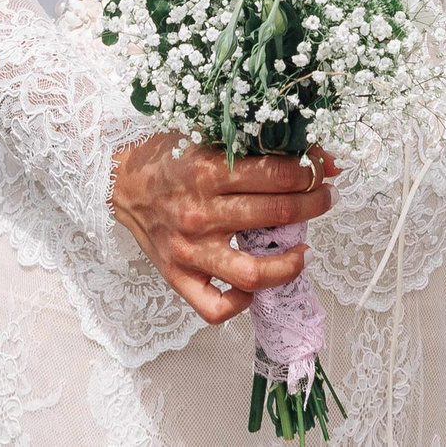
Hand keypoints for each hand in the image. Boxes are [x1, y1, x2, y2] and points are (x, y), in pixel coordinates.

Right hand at [111, 137, 337, 324]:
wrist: (121, 183)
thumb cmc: (171, 158)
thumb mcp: (212, 139)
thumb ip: (257, 147)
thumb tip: (317, 154)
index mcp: (208, 171)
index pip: (279, 174)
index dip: (312, 171)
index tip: (323, 169)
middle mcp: (200, 214)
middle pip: (277, 214)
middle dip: (315, 203)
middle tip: (324, 196)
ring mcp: (189, 251)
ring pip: (253, 272)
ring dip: (291, 262)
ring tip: (303, 250)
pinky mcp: (177, 277)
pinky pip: (215, 308)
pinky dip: (242, 302)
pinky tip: (256, 285)